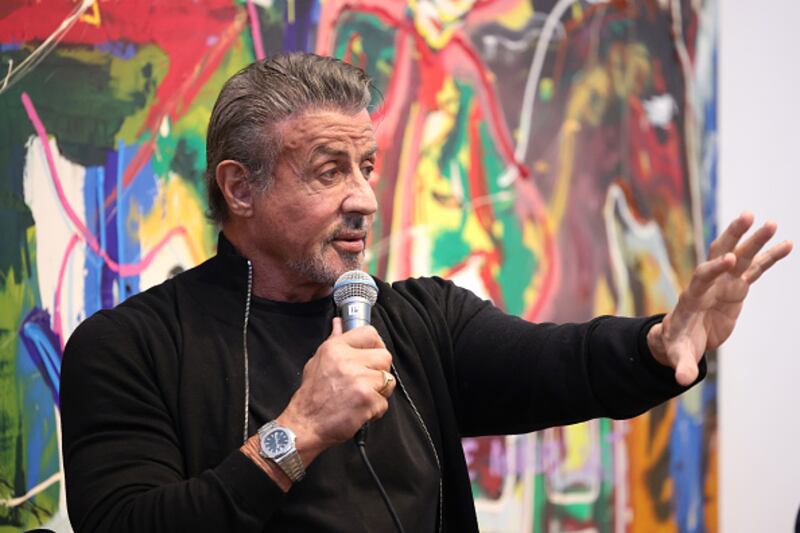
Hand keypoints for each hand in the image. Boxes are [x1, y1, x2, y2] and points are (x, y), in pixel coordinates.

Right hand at [276, 318, 394, 463]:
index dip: (376, 344)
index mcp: (336, 348)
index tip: (373, 355)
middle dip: (379, 371)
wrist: (304, 425)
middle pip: (385, 356)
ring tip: (362, 397)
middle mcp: (347, 361)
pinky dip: (375, 410)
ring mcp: (358, 380)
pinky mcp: (366, 399)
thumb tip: (339, 323)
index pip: (370, 333)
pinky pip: (384, 402)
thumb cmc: (311, 396)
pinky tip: (360, 410)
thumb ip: (333, 340)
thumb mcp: (317, 361)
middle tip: (366, 382)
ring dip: (379, 391)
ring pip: (388, 380)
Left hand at [647, 212, 792, 385]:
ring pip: (740, 257)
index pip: (701, 278)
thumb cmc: (677, 344)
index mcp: (692, 298)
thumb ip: (681, 365)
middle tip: (747, 216)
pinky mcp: (737, 288)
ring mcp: (724, 283)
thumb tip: (680, 380)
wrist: (681, 338)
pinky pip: (755, 269)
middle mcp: (708, 284)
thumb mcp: (677, 355)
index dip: (712, 270)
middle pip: (719, 254)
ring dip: (755, 240)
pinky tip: (787, 243)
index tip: (727, 262)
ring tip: (772, 223)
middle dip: (732, 237)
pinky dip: (769, 257)